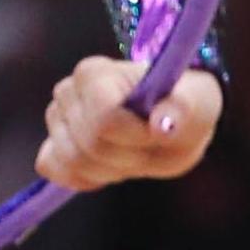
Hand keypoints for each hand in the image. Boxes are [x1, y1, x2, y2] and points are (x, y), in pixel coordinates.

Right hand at [34, 56, 221, 191]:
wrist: (170, 124)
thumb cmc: (184, 105)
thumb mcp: (199, 102)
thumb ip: (184, 109)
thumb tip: (163, 126)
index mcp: (97, 72)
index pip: (104, 117)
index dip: (134, 134)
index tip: (157, 132)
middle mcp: (68, 91)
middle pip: (91, 144)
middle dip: (128, 155)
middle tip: (151, 146)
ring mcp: (55, 121)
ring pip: (74, 162)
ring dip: (113, 168)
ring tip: (135, 153)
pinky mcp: (50, 149)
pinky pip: (58, 172)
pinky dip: (89, 177)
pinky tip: (112, 166)